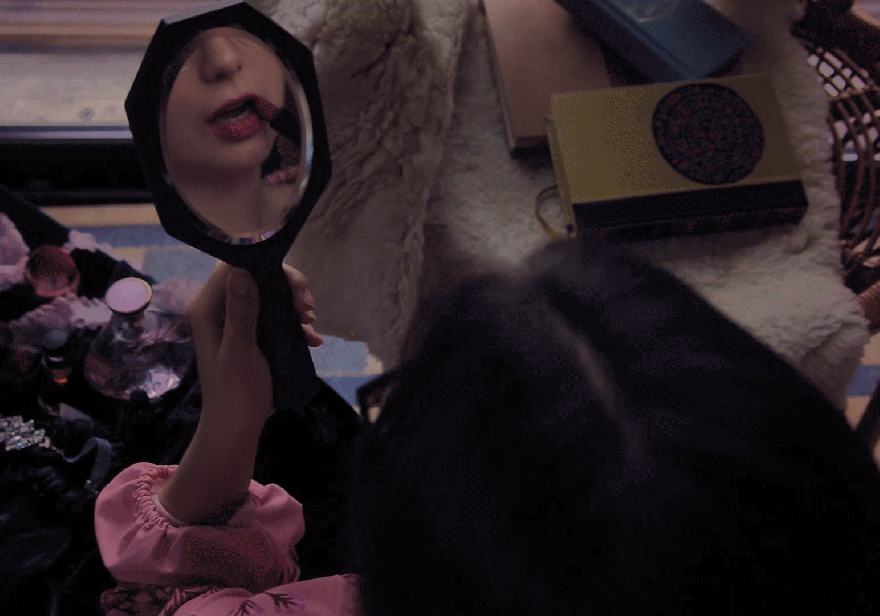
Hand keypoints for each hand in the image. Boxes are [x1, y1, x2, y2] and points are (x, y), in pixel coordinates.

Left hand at [186, 262, 322, 427]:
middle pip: (256, 276)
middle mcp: (219, 309)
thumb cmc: (235, 392)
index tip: (295, 287)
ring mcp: (236, 319)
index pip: (234, 266)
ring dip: (294, 305)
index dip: (266, 267)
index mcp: (207, 309)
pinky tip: (312, 339)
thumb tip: (242, 271)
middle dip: (287, 287)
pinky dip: (294, 323)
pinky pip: (275, 315)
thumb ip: (241, 312)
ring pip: (269, 294)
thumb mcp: (240, 351)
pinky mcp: (251, 332)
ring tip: (311, 324)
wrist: (237, 426)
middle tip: (309, 308)